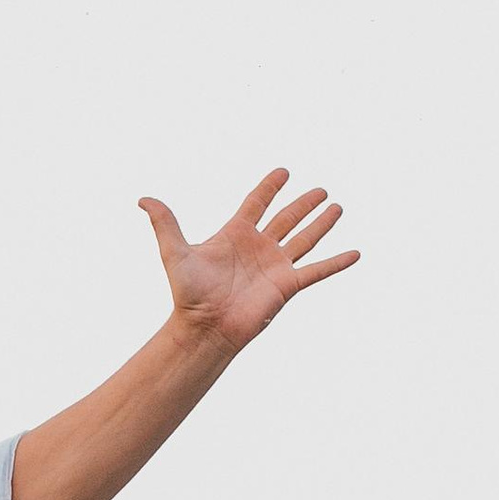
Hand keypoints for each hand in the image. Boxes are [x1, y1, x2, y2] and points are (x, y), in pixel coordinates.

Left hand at [141, 169, 354, 355]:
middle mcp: (258, 247)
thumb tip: (143, 199)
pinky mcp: (288, 285)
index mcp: (236, 234)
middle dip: (303, 204)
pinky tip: (355, 253)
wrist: (204, 327)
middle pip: (286, 218)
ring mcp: (275, 266)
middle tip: (320, 189)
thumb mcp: (175, 252)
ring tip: (337, 207)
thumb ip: (165, 224)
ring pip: (304, 238)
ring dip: (321, 223)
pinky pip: (318, 270)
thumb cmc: (188, 293)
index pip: (257, 203)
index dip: (269, 187)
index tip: (283, 172)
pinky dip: (337, 262)